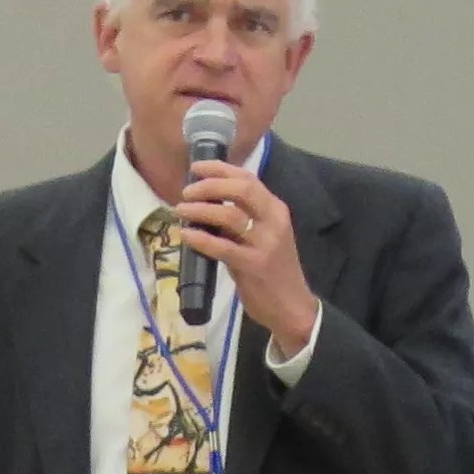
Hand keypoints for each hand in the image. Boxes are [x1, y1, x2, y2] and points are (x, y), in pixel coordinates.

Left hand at [177, 158, 318, 358]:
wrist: (292, 306)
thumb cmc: (272, 270)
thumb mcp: (262, 237)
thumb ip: (240, 220)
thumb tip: (205, 204)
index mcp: (275, 210)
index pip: (248, 178)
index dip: (220, 169)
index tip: (196, 167)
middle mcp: (274, 221)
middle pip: (240, 189)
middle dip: (209, 186)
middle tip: (186, 192)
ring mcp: (265, 243)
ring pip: (229, 215)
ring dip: (200, 209)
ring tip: (181, 210)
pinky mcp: (254, 265)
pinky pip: (222, 247)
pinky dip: (200, 239)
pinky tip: (186, 235)